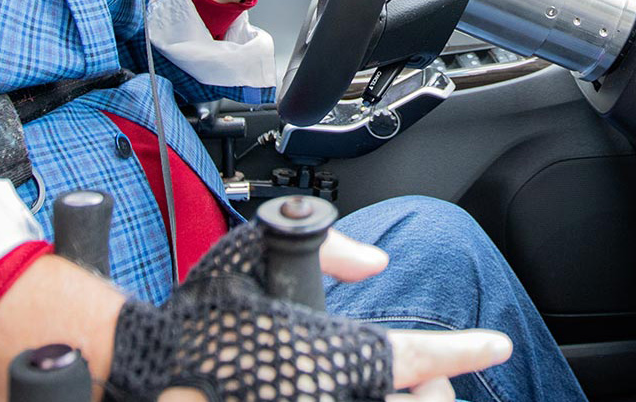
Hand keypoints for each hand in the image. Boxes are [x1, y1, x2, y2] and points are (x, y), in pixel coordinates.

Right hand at [158, 229, 510, 401]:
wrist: (141, 371)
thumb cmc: (198, 318)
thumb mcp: (254, 254)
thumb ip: (329, 249)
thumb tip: (374, 262)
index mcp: (334, 353)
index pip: (422, 357)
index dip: (467, 351)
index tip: (493, 346)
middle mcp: (333, 400)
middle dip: (438, 393)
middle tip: (431, 378)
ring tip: (403, 392)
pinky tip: (354, 398)